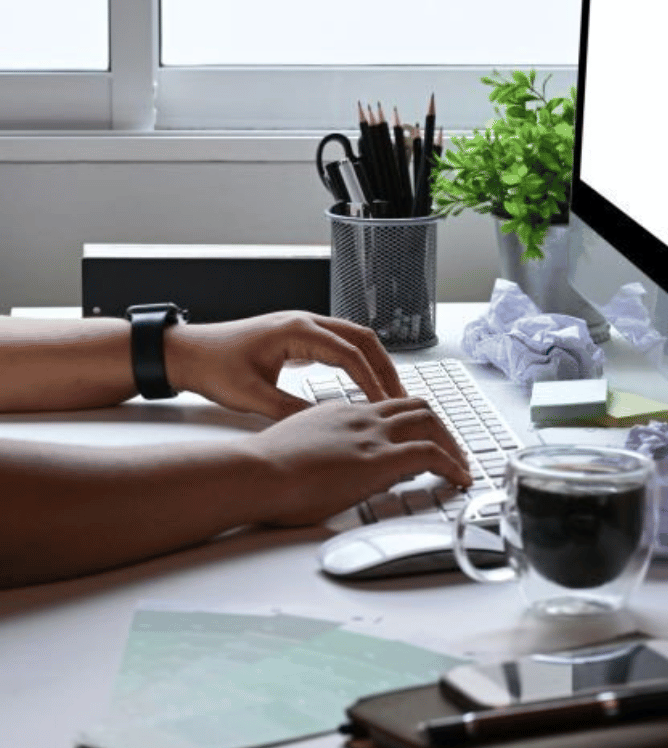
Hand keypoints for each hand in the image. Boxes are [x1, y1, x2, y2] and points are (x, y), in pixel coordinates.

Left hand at [165, 312, 405, 418]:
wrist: (187, 352)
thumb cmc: (213, 367)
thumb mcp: (252, 398)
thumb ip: (291, 411)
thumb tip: (327, 426)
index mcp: (296, 330)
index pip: (349, 354)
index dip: (372, 381)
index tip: (385, 405)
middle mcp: (303, 322)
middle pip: (362, 339)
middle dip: (385, 368)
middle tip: (401, 398)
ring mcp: (302, 326)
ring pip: (353, 338)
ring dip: (374, 362)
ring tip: (389, 392)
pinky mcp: (297, 336)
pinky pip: (338, 343)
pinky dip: (357, 361)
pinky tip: (362, 382)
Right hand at [248, 397, 471, 526]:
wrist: (254, 472)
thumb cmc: (263, 470)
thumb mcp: (299, 449)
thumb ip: (324, 449)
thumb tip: (336, 465)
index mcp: (339, 412)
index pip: (388, 407)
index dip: (412, 422)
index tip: (422, 440)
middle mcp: (360, 417)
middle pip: (415, 406)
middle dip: (440, 428)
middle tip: (451, 452)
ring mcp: (371, 436)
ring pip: (429, 421)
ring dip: (452, 444)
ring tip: (461, 467)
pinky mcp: (377, 460)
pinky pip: (431, 454)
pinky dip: (453, 466)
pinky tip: (459, 480)